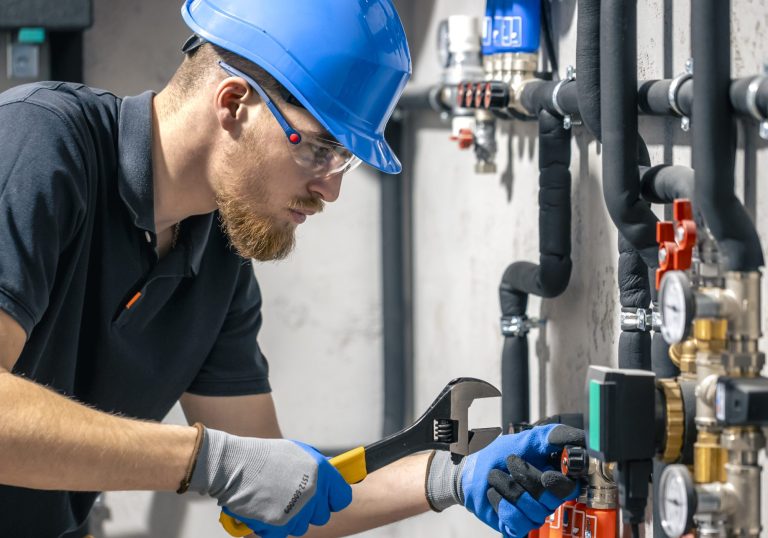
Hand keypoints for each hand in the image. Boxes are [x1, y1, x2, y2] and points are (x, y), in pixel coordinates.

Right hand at [189, 429, 351, 536]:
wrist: (235, 466)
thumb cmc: (264, 456)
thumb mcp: (298, 452)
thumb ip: (318, 466)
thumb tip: (331, 474)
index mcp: (321, 473)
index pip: (342, 498)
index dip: (333, 498)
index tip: (326, 497)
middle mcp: (313, 493)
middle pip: (322, 515)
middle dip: (311, 509)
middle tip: (295, 498)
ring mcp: (297, 511)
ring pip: (303, 526)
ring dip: (292, 517)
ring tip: (276, 500)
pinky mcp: (279, 526)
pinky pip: (283, 533)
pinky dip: (274, 526)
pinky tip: (266, 509)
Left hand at [463, 424, 583, 535]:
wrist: (472, 471)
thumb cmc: (498, 456)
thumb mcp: (525, 440)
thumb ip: (550, 436)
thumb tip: (577, 438)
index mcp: (555, 477)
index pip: (573, 487)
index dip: (561, 483)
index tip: (546, 474)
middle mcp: (548, 498)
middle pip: (552, 498)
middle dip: (526, 477)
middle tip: (511, 462)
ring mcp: (534, 514)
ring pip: (533, 510)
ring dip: (508, 487)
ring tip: (497, 476)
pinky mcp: (518, 526)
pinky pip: (518, 521)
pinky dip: (501, 503)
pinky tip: (494, 492)